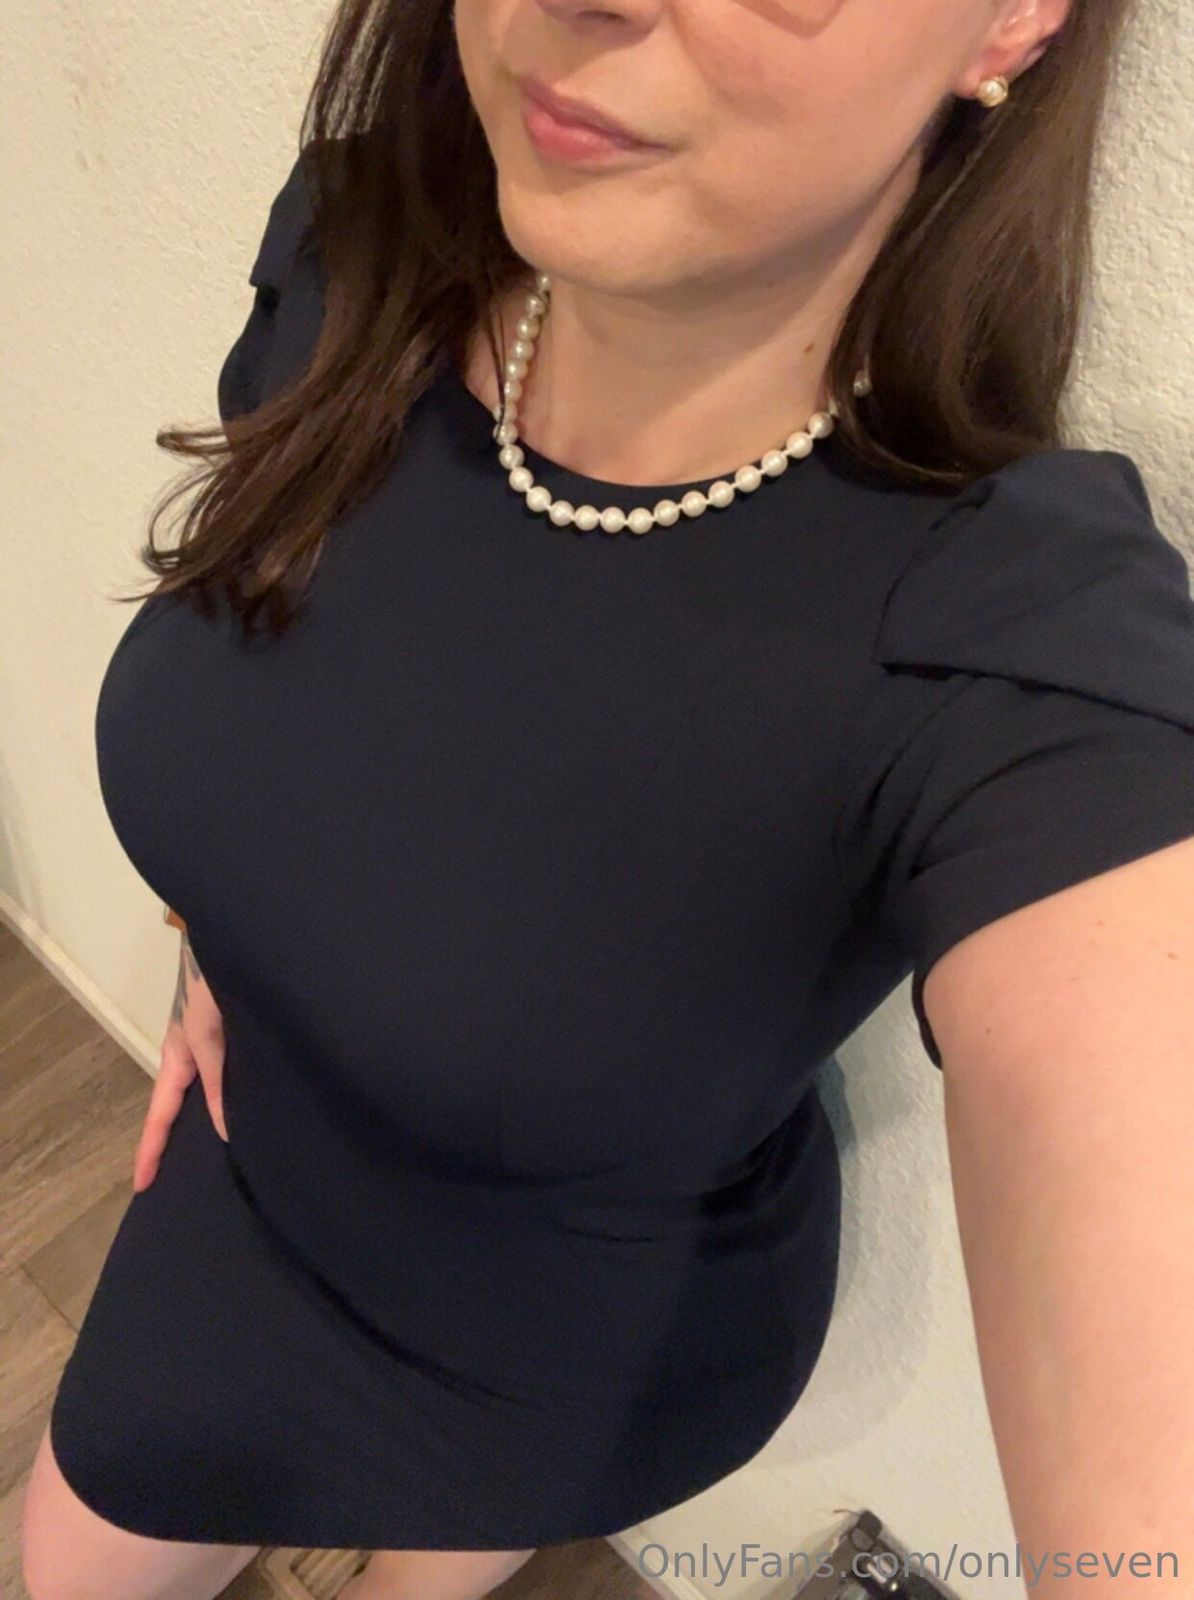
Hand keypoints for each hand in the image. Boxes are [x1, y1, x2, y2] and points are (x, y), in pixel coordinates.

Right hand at [132, 929, 227, 1190]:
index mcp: (178, 1055)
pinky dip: (237, 1100)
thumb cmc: (210, 983)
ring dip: (212, 1122)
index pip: (160, 1114)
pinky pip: (233, 1078)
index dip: (151, 1150)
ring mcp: (216, 1045)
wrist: (235, 940)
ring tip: (222, 1159)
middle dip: (178, 1143)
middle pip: (181, 1108)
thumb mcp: (208, 1033)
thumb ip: (217, 1078)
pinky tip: (256, 1114)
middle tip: (180, 1182)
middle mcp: (194, 1054)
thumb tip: (224, 1128)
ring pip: (212, 1094)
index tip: (142, 1185)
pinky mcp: (239, 1036)